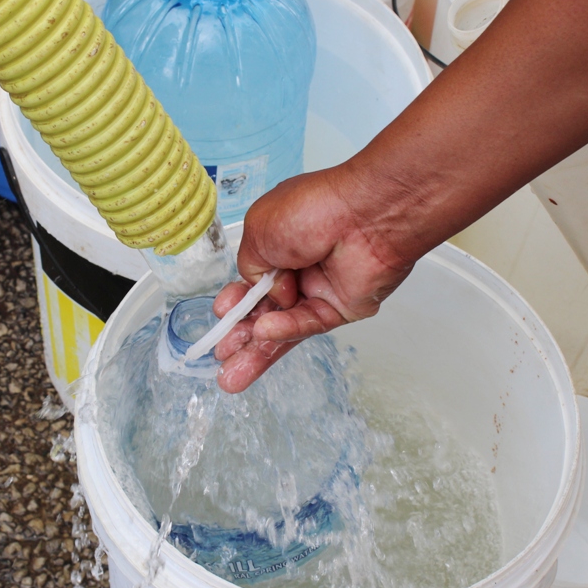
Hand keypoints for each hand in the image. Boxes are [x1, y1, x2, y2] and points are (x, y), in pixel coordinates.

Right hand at [212, 164, 416, 393]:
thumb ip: (248, 266)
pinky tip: (264, 334)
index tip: (222, 313)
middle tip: (221, 353)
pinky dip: (285, 330)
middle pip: (266, 310)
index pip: (253, 280)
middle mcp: (300, 267)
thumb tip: (259, 290)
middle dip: (241, 334)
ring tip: (231, 377)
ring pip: (284, 326)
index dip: (237, 300)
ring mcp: (320, 290)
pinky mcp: (341, 308)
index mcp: (280, 243)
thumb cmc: (314, 210)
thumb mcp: (259, 229)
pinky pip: (308, 324)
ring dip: (257, 349)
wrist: (365, 215)